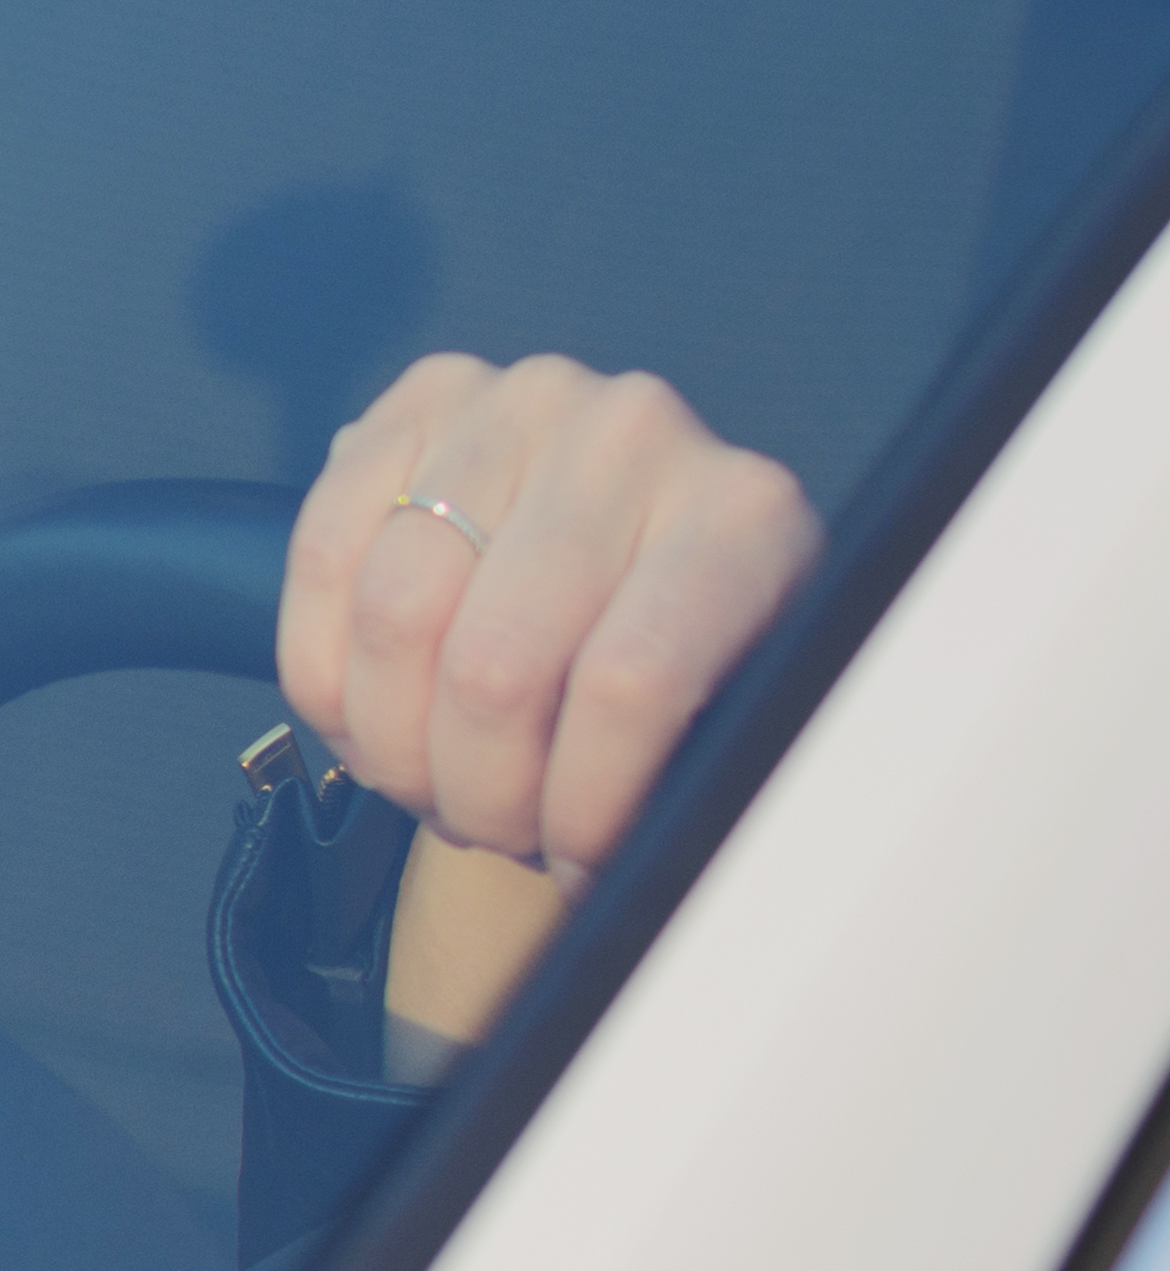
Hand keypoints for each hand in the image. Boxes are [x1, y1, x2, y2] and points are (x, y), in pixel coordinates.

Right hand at [277, 355, 821, 1050]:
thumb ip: (707, 770)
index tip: (576, 863)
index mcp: (745, 516)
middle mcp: (638, 433)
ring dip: (396, 746)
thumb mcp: (742, 710)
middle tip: (498, 830)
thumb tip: (652, 871)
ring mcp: (524, 402)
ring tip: (442, 784)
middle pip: (494, 668)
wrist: (650, 539)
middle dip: (479, 793)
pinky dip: (328, 673)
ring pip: (395, 621)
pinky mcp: (423, 398)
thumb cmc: (703, 655)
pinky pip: (323, 558)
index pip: (628, 688)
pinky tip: (374, 722)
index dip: (579, 808)